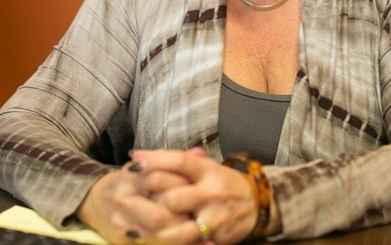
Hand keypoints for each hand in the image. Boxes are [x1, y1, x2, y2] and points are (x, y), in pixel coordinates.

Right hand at [76, 160, 191, 243]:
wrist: (93, 201)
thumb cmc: (128, 182)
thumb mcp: (144, 166)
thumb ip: (172, 160)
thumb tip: (200, 153)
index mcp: (129, 177)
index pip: (157, 179)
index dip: (180, 185)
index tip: (197, 189)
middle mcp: (122, 201)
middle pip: (156, 214)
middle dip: (181, 217)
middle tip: (201, 216)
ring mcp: (121, 224)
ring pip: (154, 236)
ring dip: (180, 236)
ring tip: (200, 233)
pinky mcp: (121, 241)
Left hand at [128, 149, 259, 243]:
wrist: (256, 205)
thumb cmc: (222, 183)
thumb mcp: (205, 167)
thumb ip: (175, 162)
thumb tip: (139, 154)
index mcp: (209, 171)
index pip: (181, 162)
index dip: (155, 161)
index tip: (135, 163)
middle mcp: (214, 194)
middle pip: (175, 199)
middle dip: (154, 200)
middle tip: (138, 200)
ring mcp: (216, 219)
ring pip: (179, 230)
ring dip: (156, 230)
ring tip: (136, 228)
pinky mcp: (217, 239)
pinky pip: (188, 244)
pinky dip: (169, 243)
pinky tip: (154, 240)